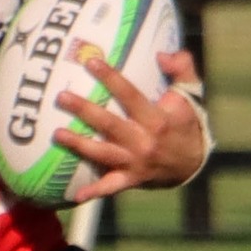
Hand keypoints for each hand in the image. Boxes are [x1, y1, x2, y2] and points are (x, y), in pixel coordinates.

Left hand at [53, 51, 206, 200]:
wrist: (194, 163)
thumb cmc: (185, 123)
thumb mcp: (191, 93)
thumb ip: (181, 68)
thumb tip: (162, 54)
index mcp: (157, 119)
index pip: (130, 95)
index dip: (111, 78)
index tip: (90, 62)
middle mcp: (144, 141)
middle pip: (109, 124)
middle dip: (84, 110)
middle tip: (61, 97)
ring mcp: (136, 162)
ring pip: (103, 153)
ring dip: (79, 145)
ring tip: (57, 134)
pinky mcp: (131, 179)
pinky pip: (111, 187)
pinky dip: (95, 192)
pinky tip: (76, 196)